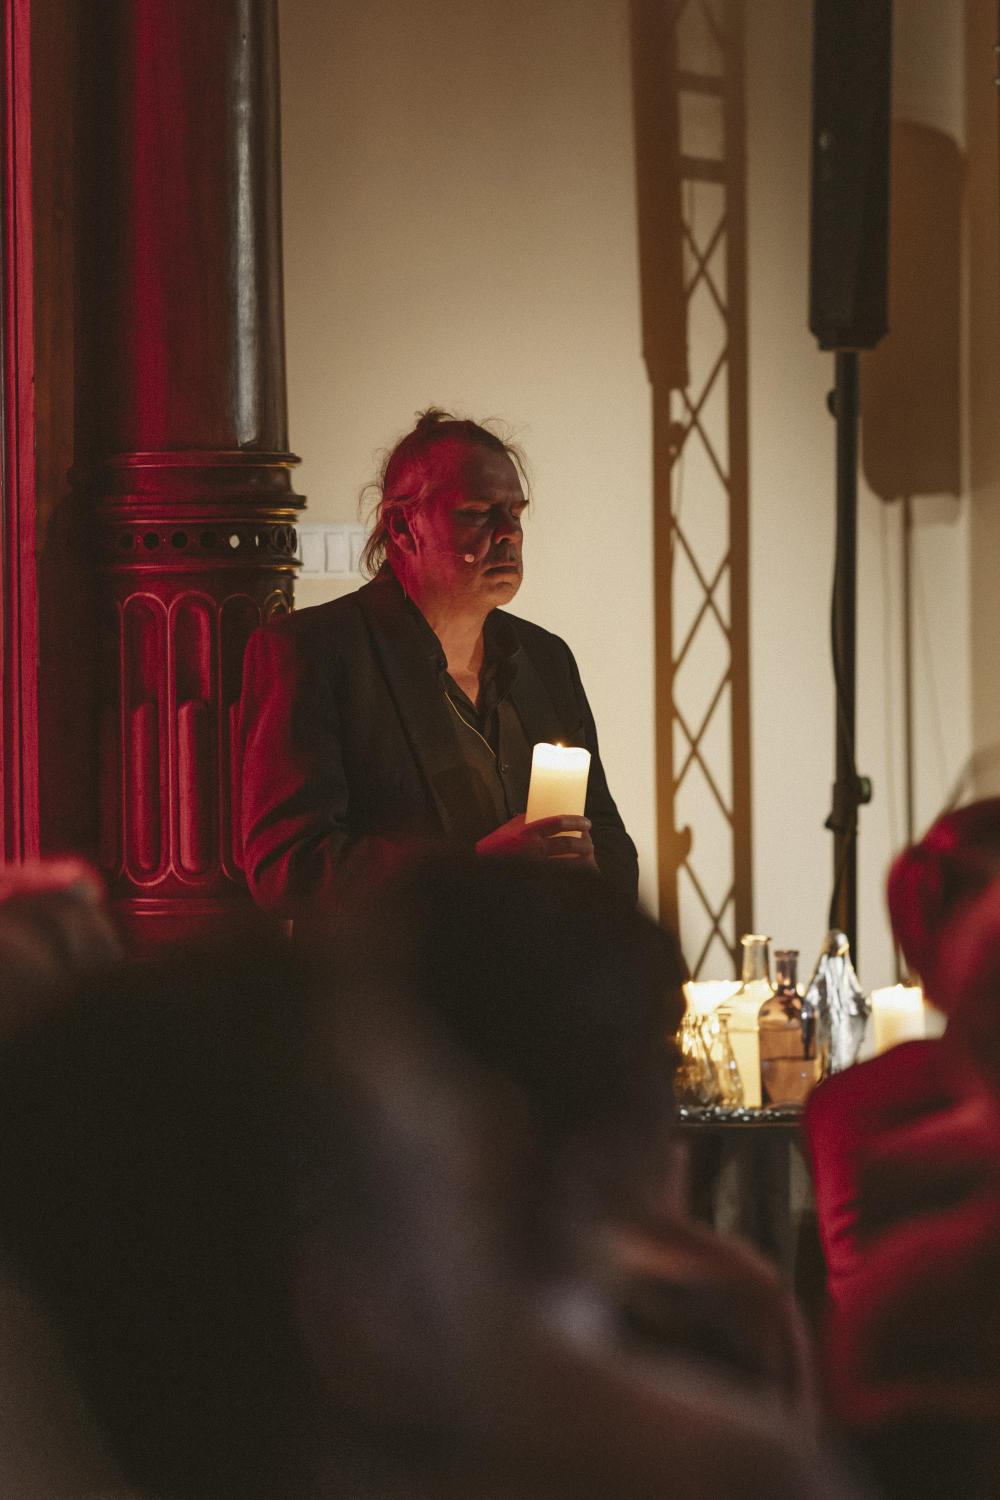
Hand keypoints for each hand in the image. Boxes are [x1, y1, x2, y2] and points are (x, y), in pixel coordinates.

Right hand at [476, 814, 597, 870]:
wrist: (485, 870)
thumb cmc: (498, 846)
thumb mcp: (511, 829)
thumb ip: (528, 821)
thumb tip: (548, 812)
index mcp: (527, 833)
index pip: (557, 822)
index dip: (576, 821)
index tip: (586, 823)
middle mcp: (533, 850)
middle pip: (568, 844)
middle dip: (585, 843)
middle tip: (589, 842)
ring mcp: (536, 868)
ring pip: (569, 865)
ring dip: (584, 861)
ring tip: (588, 857)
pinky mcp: (538, 882)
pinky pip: (562, 879)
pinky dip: (574, 876)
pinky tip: (580, 874)